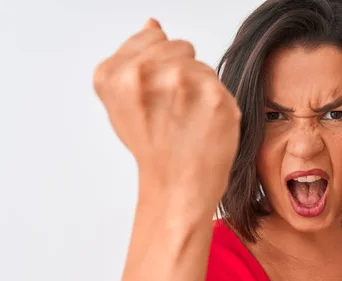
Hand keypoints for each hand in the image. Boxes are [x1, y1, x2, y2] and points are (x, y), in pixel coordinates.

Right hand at [93, 18, 240, 210]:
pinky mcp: (215, 97)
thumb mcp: (122, 103)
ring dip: (199, 88)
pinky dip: (216, 102)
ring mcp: (182, 84)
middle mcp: (145, 74)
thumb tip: (152, 24)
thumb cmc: (153, 148)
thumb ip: (133, 58)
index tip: (155, 95)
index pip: (152, 36)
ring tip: (187, 119)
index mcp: (114, 74)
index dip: (158, 65)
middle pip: (179, 47)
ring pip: (201, 66)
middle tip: (173, 110)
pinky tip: (205, 124)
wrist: (177, 187)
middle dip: (180, 74)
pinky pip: (220, 83)